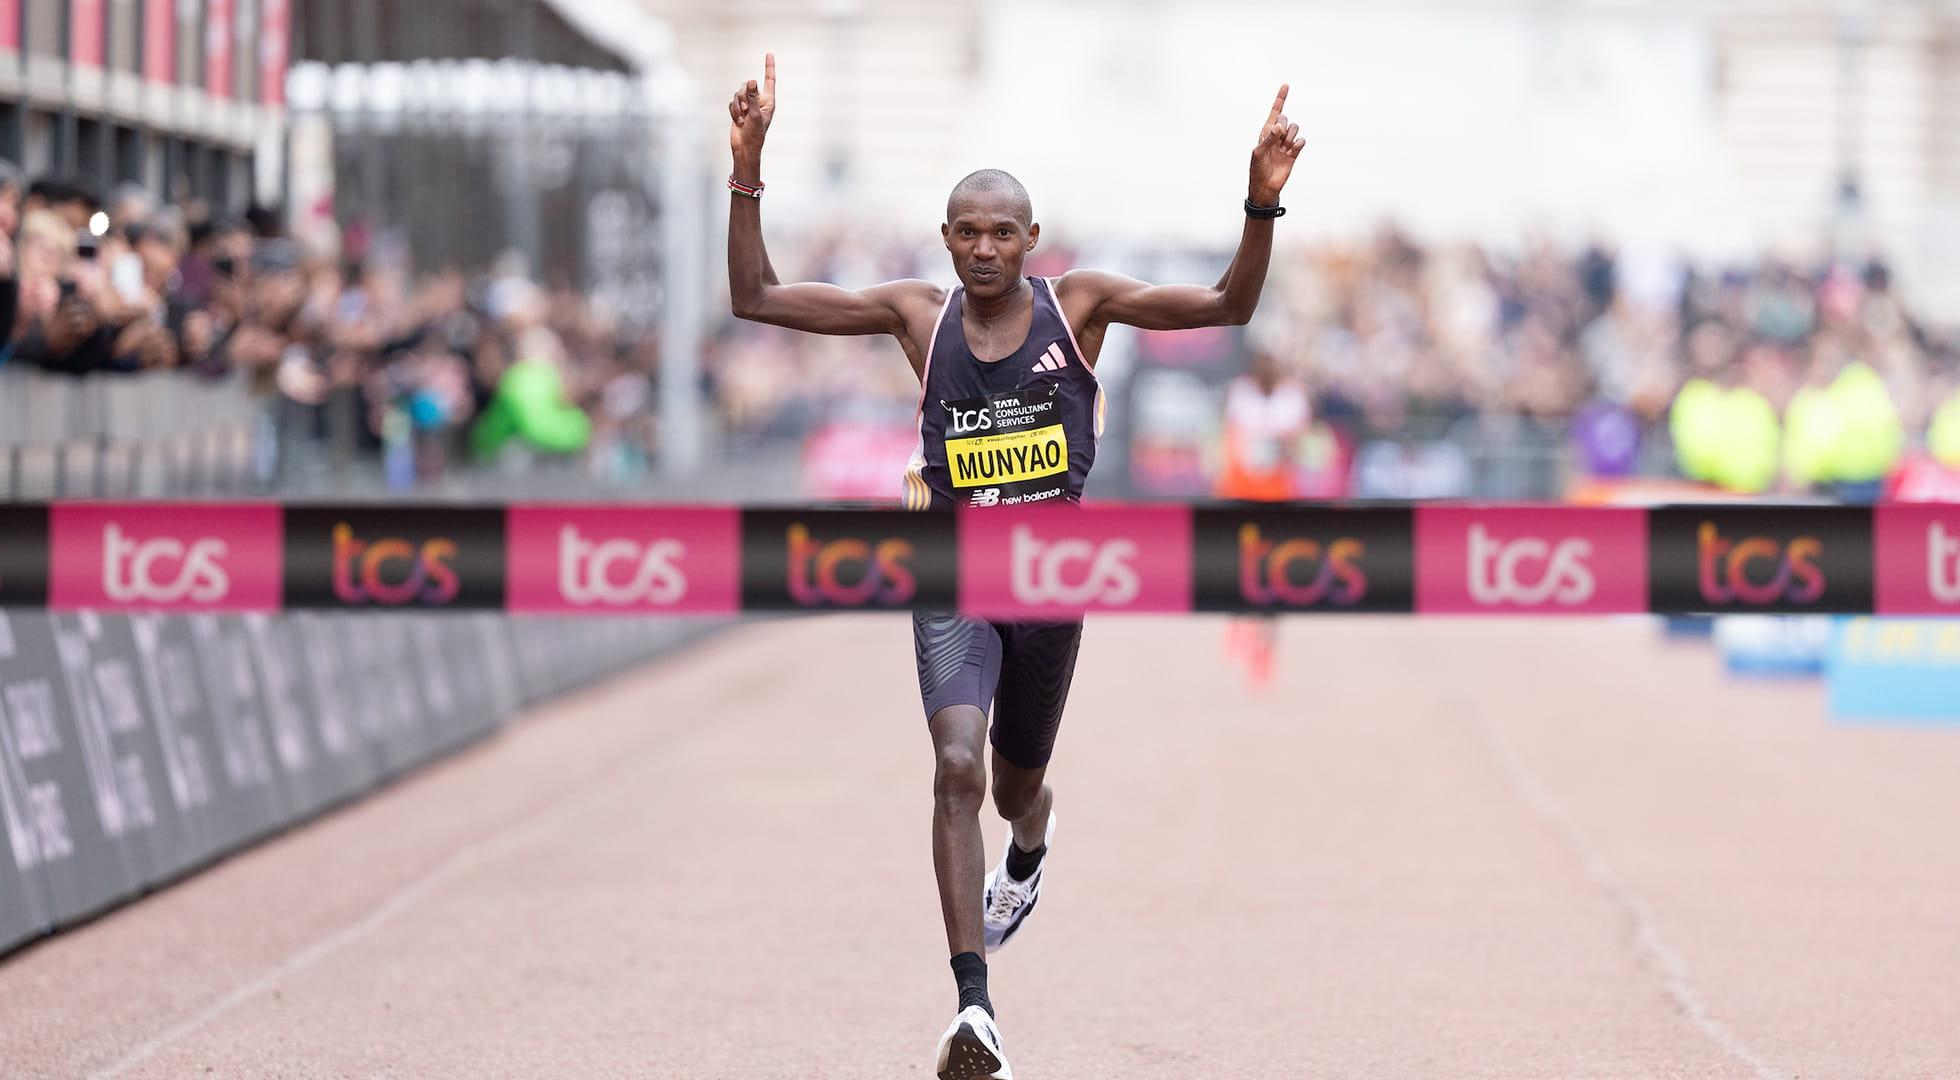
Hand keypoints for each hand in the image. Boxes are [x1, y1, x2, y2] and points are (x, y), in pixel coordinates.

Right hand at [728, 53, 776, 173]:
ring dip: (737, 106)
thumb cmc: (755, 134)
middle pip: (747, 86)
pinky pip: (731, 103)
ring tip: (741, 119)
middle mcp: (758, 100)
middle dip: (743, 97)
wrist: (745, 148)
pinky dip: (733, 112)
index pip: (769, 80)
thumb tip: (752, 80)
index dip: (769, 67)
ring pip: (738, 94)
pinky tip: (737, 122)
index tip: (769, 54)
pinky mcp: (738, 110)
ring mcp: (748, 105)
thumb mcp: (755, 114)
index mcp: (768, 101)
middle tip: (746, 110)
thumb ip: (753, 97)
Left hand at [1248, 83, 1304, 205]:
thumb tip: (1279, 126)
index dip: (1280, 99)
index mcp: (1266, 132)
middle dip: (1283, 126)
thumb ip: (1269, 138)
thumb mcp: (1259, 152)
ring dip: (1290, 137)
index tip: (1286, 85)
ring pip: (1295, 129)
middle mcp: (1277, 136)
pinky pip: (1301, 141)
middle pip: (1286, 119)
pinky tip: (1291, 152)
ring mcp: (1286, 144)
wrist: (1266, 187)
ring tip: (1284, 149)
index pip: (1275, 112)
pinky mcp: (1294, 153)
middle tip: (1278, 140)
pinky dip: (1298, 144)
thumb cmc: (1257, 169)